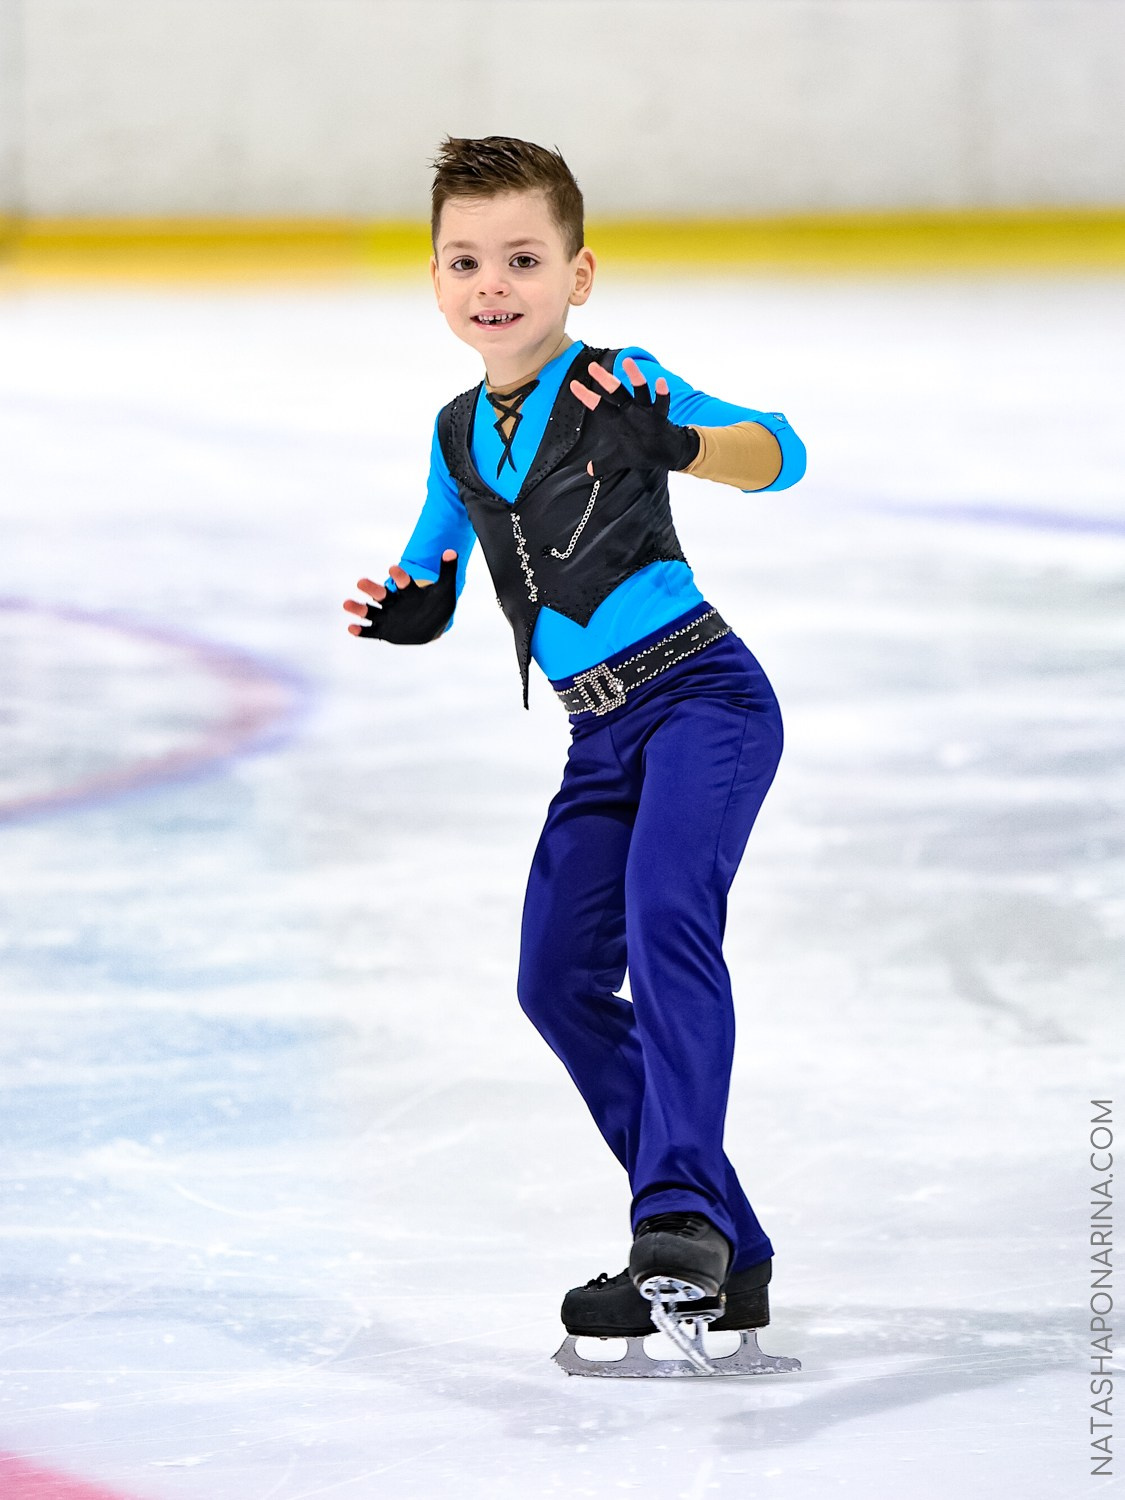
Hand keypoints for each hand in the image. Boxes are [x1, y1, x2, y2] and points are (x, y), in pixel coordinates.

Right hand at [343, 549, 457, 643]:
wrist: (430, 625)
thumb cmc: (436, 604)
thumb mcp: (445, 589)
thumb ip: (447, 571)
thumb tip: (451, 551)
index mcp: (407, 591)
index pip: (402, 581)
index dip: (399, 575)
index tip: (393, 568)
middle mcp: (393, 601)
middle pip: (380, 593)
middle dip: (371, 588)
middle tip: (360, 581)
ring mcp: (387, 616)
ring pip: (370, 611)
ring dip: (358, 608)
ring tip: (346, 604)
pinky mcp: (383, 631)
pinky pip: (370, 631)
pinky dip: (360, 631)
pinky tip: (350, 628)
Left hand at [569, 357, 698, 476]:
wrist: (665, 452)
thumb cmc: (642, 450)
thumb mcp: (619, 457)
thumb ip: (603, 463)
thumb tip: (589, 471)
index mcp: (618, 418)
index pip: (598, 405)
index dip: (586, 396)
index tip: (573, 385)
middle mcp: (630, 410)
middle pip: (616, 391)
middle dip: (605, 379)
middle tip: (593, 367)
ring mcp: (645, 412)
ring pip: (639, 391)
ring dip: (634, 376)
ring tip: (628, 362)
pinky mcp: (660, 417)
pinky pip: (662, 404)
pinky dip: (662, 393)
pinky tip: (661, 382)